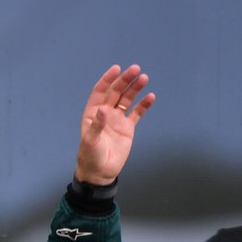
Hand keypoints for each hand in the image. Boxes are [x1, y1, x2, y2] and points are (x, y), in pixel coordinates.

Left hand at [74, 64, 155, 185]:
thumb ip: (97, 124)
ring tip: (144, 78)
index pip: (101, 91)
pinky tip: (150, 97)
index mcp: (93, 112)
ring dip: (135, 88)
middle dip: (125, 80)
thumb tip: (103, 109)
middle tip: (135, 69)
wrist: (101, 172)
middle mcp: (105, 113)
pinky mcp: (127, 128)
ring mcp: (117, 119)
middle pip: (116, 92)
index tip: (117, 69)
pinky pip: (136, 113)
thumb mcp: (91, 140)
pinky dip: (143, 105)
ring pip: (127, 99)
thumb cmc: (90, 156)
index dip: (108, 79)